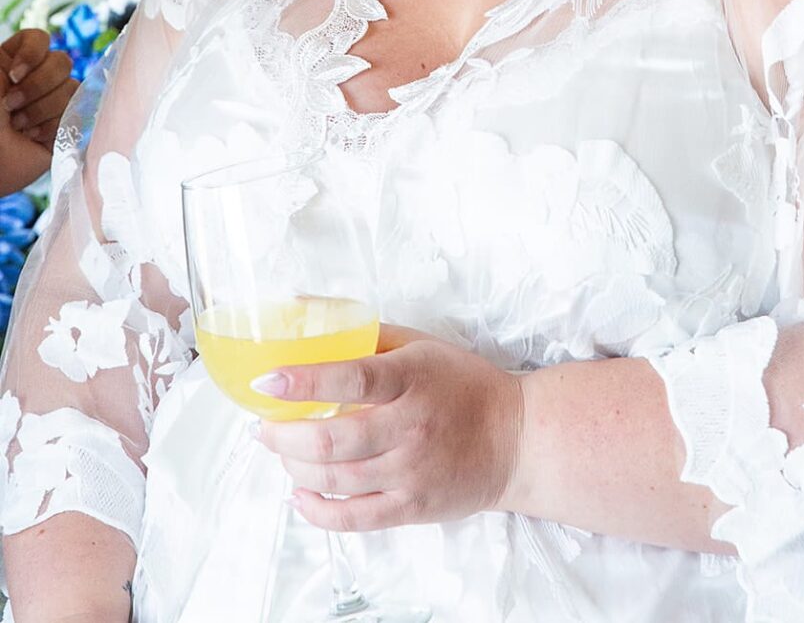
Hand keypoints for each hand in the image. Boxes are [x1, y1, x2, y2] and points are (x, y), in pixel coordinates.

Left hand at [0, 30, 75, 193]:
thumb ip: (9, 57)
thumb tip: (34, 49)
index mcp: (13, 64)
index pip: (39, 39)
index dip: (33, 53)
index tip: (13, 75)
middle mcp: (34, 79)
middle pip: (61, 61)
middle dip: (37, 86)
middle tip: (11, 106)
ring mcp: (51, 103)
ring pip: (71, 87)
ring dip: (40, 109)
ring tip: (19, 126)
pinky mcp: (64, 127)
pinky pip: (75, 113)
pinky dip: (50, 126)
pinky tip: (32, 137)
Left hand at [254, 324, 524, 531]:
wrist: (516, 439)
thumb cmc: (463, 385)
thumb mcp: (422, 346)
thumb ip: (369, 336)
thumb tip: (309, 311)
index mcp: (411, 380)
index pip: (351, 379)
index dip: (303, 382)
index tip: (265, 381)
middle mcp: (410, 428)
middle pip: (333, 440)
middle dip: (283, 436)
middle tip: (262, 426)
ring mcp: (411, 472)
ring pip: (336, 479)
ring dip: (294, 468)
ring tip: (281, 453)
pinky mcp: (412, 507)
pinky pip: (354, 518)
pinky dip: (317, 511)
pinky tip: (299, 496)